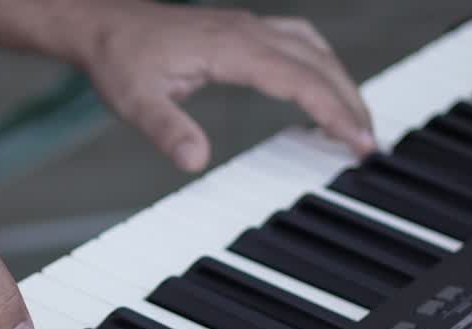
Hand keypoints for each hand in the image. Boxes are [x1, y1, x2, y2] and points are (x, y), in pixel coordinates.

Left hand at [79, 4, 374, 171]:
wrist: (101, 23)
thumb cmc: (118, 58)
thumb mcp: (135, 101)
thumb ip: (167, 130)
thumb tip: (196, 161)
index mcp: (230, 47)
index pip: (298, 79)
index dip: (333, 110)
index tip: (357, 140)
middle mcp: (247, 31)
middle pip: (318, 63)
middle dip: (350, 102)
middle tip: (370, 143)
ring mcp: (248, 26)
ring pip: (314, 49)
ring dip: (341, 81)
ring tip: (356, 121)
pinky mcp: (243, 30)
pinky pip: (299, 41)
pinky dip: (321, 65)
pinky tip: (323, 84)